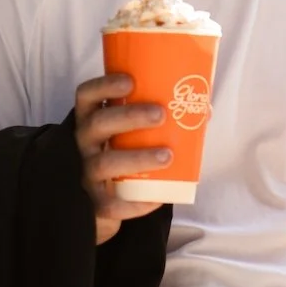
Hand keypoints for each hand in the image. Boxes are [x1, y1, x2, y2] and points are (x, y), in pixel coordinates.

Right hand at [75, 72, 169, 244]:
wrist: (100, 205)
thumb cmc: (122, 156)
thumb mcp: (130, 136)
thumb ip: (156, 120)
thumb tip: (203, 109)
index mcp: (90, 120)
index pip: (86, 96)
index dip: (104, 85)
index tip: (130, 81)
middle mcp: (82, 144)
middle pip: (98, 124)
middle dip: (129, 116)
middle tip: (160, 114)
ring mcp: (84, 174)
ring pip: (104, 163)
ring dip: (138, 157)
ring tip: (167, 156)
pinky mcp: (94, 204)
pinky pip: (113, 203)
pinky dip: (137, 201)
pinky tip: (157, 196)